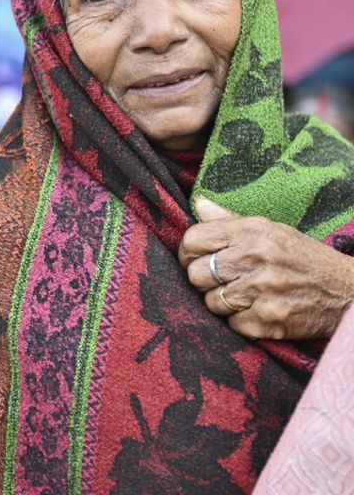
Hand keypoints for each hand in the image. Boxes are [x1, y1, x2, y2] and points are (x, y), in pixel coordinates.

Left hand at [179, 198, 353, 339]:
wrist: (349, 292)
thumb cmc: (304, 259)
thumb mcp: (273, 230)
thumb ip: (231, 221)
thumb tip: (198, 204)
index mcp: (254, 230)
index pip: (193, 239)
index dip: (189, 253)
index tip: (198, 260)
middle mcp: (256, 256)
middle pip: (196, 274)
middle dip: (205, 281)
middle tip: (225, 282)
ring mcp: (262, 289)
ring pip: (211, 302)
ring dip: (224, 304)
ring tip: (246, 297)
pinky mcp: (269, 319)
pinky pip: (232, 324)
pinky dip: (242, 323)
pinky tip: (260, 312)